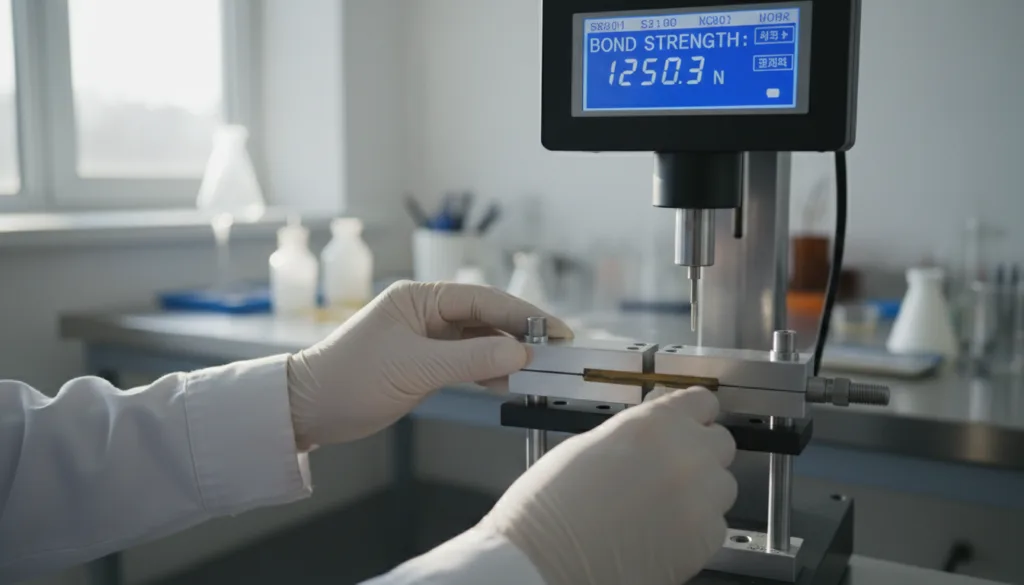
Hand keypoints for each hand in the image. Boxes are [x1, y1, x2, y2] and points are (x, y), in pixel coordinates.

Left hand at [287, 281, 571, 448]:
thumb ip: (471, 360)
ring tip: (536, 371)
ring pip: (479, 341)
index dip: (523, 314)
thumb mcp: (416, 369)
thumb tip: (520, 353)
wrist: (310, 408)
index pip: (484, 300)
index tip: (555, 331)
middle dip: (520, 335)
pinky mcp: (425, 362)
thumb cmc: (351, 378)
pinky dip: (487, 371)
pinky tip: (505, 383)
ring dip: (506, 356)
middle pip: (486, 318)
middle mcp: (427, 312)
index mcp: (420, 298)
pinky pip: (467, 361)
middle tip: (556, 352)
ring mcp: (427, 337)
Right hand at [478, 387, 736, 584]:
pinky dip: (695, 526)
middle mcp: (687, 456)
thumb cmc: (552, 507)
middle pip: (721, 442)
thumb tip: (650, 434)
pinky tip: (662, 530)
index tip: (689, 420)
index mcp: (655, 423)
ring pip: (722, 485)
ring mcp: (701, 500)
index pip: (701, 402)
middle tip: (669, 466)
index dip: (692, 413)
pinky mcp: (706, 541)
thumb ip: (632, 434)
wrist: (549, 562)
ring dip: (700, 489)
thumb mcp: (587, 445)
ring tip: (662, 503)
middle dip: (699, 451)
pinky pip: (715, 524)